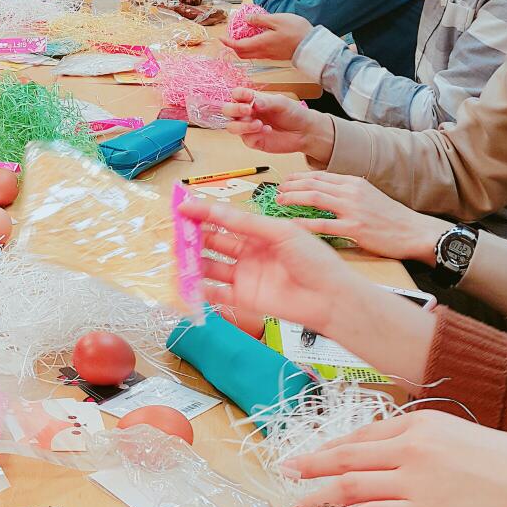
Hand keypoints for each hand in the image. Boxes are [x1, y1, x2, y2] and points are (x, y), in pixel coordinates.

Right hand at [177, 198, 349, 337]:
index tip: (183, 207)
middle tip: (175, 231)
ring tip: (178, 256)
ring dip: (193, 261)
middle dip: (194, 236)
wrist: (331, 297)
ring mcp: (245, 276)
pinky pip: (217, 293)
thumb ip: (247, 223)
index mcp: (260, 233)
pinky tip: (188, 283)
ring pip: (211, 266)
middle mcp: (249, 253)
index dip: (204, 213)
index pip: (225, 220)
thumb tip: (215, 210)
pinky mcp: (244, 299)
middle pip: (214, 241)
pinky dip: (200, 289)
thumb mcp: (281, 233)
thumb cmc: (315, 261)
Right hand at [223, 87, 333, 158]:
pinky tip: (267, 131)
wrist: (304, 131)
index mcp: (252, 100)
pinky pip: (245, 139)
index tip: (249, 96)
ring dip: (242, 126)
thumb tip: (254, 102)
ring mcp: (249, 128)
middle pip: (228, 110)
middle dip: (235, 110)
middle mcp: (248, 113)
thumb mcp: (281, 103)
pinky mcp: (253, 141)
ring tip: (259, 124)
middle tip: (248, 110)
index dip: (238, 95)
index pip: (236, 95)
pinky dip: (254, 135)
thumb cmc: (293, 113)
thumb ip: (266, 101)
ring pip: (231, 127)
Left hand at [224, 11, 312, 60]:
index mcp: (260, 43)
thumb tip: (246, 19)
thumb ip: (260, 19)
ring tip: (240, 38)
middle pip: (242, 54)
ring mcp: (269, 56)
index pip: (238, 46)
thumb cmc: (296, 31)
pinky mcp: (275, 56)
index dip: (228, 42)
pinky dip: (251, 49)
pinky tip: (254, 40)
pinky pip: (258, 54)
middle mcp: (262, 52)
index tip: (221, 38)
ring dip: (241, 48)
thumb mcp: (276, 19)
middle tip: (229, 38)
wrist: (311, 45)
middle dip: (233, 47)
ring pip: (250, 55)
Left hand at [276, 171, 445, 259]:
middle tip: (276, 191)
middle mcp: (352, 191)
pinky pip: (323, 224)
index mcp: (354, 182)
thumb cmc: (392, 218)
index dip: (299, 177)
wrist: (415, 231)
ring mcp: (353, 209)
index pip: (320, 175)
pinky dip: (304, 224)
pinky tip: (291, 225)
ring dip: (293, 199)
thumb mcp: (369, 196)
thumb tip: (324, 194)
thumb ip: (347, 193)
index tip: (286, 181)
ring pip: (314, 198)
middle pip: (313, 183)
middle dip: (291, 186)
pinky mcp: (355, 228)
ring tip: (279, 203)